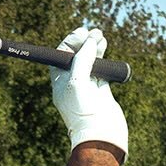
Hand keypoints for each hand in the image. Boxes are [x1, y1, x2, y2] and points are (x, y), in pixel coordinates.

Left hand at [51, 26, 127, 158]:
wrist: (101, 134)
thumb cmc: (84, 111)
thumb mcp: (78, 81)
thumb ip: (82, 59)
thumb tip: (90, 40)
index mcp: (60, 81)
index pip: (61, 56)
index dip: (70, 42)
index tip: (81, 32)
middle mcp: (72, 83)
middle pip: (76, 56)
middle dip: (84, 42)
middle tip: (94, 32)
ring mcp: (87, 86)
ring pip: (90, 61)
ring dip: (94, 48)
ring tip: (101, 37)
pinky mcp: (101, 90)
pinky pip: (100, 69)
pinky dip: (103, 58)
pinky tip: (105, 49)